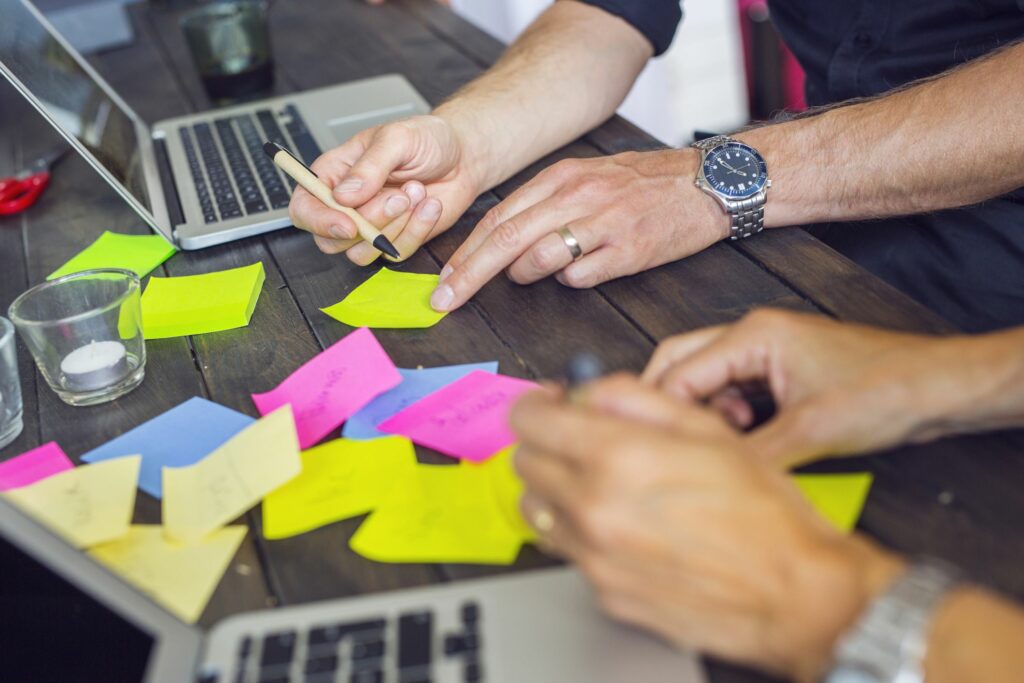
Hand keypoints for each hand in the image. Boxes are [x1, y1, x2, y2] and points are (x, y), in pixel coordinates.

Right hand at [289, 115, 480, 263]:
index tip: (347, 223)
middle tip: (399, 196)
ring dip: (394, 228)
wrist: (463, 155)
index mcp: (334, 175)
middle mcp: (347, 205)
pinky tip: (428, 204)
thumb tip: (343, 196)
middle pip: (331, 239)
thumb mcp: (397, 139)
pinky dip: (416, 231)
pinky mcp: (395, 240)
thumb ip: (369, 167)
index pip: (305, 208)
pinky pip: (396, 252)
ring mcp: (370, 226)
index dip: (319, 221)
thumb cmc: (427, 139)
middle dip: (368, 224)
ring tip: (416, 192)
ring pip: (362, 252)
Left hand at [429, 149, 728, 311]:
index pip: (498, 217)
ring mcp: (604, 223)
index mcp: (561, 177)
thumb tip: (504, 239)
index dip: (465, 252)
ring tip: (530, 275)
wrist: (706, 182)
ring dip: (524, 275)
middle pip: (506, 239)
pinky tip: (583, 270)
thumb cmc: (645, 184)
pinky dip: (571, 280)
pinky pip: (581, 276)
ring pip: (539, 258)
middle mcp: (578, 196)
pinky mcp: (629, 250)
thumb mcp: (588, 177)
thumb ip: (545, 203)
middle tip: (445, 299)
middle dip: (469, 274)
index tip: (445, 279)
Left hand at [510, 375, 904, 681]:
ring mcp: (595, 556)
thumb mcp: (708, 429)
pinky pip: (568, 550)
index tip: (552, 403)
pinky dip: (582, 530)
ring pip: (537, 509)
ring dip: (557, 487)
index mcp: (618, 458)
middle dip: (547, 442)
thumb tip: (590, 388)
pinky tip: (623, 523)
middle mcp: (596, 509)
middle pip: (524, 463)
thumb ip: (636, 397)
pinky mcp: (602, 591)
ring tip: (600, 482)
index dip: (539, 403)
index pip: (530, 420)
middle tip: (579, 438)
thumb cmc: (765, 515)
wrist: (794, 593)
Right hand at [643, 309, 993, 466]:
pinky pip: (733, 389)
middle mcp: (753, 335)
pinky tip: (746, 436)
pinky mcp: (779, 370)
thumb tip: (704, 477)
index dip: (662, 411)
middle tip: (663, 441)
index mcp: (754, 334)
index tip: (650, 445)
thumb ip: (749, 453)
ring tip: (726, 441)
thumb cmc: (887, 390)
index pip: (680, 370)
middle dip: (669, 402)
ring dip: (703, 410)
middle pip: (680, 362)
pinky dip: (728, 414)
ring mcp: (766, 351)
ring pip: (705, 378)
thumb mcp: (810, 431)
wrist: (939, 387)